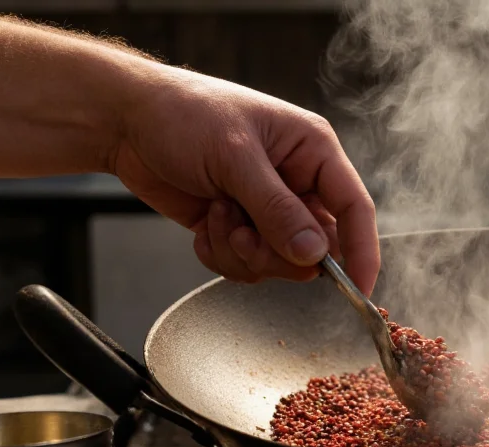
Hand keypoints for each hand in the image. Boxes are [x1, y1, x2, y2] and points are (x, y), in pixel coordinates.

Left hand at [112, 66, 379, 293]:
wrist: (125, 121)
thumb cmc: (184, 114)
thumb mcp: (235, 157)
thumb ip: (277, 210)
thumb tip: (314, 255)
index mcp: (312, 152)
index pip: (354, 208)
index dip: (362, 252)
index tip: (360, 290)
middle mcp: (297, 182)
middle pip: (316, 247)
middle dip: (276, 252)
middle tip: (244, 235)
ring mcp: (268, 208)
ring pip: (279, 262)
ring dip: (242, 252)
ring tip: (217, 216)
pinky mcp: (240, 228)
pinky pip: (247, 265)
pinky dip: (221, 254)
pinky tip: (204, 225)